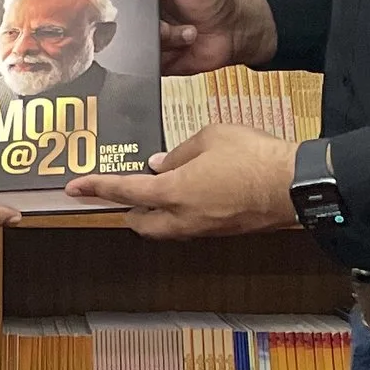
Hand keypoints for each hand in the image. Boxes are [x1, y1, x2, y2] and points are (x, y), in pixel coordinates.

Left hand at [72, 124, 299, 240]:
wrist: (294, 186)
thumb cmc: (254, 157)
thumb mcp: (209, 137)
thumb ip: (178, 152)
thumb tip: (160, 163)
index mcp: (174, 192)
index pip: (125, 192)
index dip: (97, 188)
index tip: (75, 188)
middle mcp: (183, 218)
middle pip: (141, 223)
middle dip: (127, 211)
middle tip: (121, 194)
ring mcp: (203, 229)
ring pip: (165, 229)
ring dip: (155, 214)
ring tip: (159, 189)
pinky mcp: (221, 232)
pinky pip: (189, 226)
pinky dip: (180, 213)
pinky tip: (191, 192)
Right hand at [130, 0, 277, 75]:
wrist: (232, 30)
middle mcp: (136, 12)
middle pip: (118, 21)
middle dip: (145, 22)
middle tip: (166, 17)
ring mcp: (142, 36)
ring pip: (132, 43)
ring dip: (164, 38)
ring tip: (184, 31)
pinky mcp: (150, 58)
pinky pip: (144, 62)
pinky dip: (165, 56)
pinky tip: (182, 45)